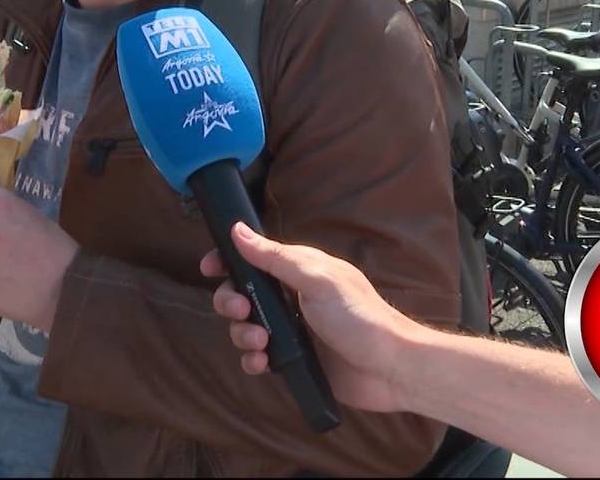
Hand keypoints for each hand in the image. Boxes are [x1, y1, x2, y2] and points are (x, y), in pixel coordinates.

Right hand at [201, 223, 422, 412]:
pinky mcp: (292, 360)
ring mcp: (290, 330)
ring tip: (261, 342)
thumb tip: (238, 230)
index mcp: (297, 271)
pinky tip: (261, 362)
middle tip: (242, 309)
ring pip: (244, 327)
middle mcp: (290, 298)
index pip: (252, 259)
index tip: (210, 267)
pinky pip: (257, 357)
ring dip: (242, 334)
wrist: (390, 368)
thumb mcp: (317, 279)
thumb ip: (275, 257)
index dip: (227, 261)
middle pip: (240, 294)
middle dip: (230, 301)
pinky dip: (252, 360)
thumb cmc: (361, 316)